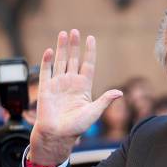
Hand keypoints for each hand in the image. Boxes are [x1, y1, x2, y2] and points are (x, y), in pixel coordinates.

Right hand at [29, 29, 122, 164]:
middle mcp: (71, 83)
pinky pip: (46, 71)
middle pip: (73, 59)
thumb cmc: (76, 127)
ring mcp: (58, 84)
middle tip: (75, 31)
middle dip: (74, 45)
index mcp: (83, 87)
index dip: (89, 52)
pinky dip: (47, 60)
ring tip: (64, 34)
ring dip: (61, 48)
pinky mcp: (46, 88)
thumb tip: (120, 92)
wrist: (58, 134)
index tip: (91, 38)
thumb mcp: (94, 112)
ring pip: (60, 61)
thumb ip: (105, 100)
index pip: (88, 65)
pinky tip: (49, 50)